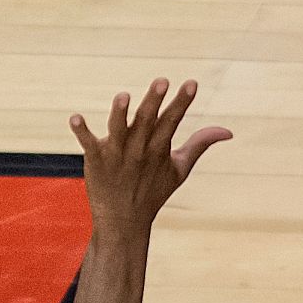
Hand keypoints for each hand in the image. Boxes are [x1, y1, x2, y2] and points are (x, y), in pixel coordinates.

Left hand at [69, 79, 231, 230]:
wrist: (123, 222)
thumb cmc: (153, 191)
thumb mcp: (180, 169)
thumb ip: (200, 145)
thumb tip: (228, 131)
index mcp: (159, 149)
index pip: (172, 122)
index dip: (181, 103)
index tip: (191, 83)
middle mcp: (138, 150)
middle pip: (146, 122)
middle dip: (154, 101)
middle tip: (162, 81)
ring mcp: (116, 155)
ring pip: (117, 131)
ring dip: (119, 114)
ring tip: (123, 96)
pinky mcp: (95, 160)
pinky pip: (87, 144)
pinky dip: (81, 132)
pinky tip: (75, 118)